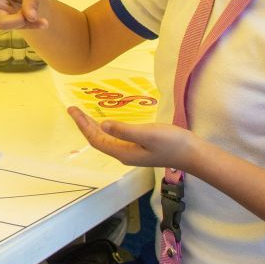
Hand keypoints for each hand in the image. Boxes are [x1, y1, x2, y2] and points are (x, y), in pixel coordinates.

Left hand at [69, 107, 200, 170]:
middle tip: (74, 109)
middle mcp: (124, 154)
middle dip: (84, 124)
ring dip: (94, 127)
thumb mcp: (147, 134)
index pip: (95, 138)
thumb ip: (124, 130)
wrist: (191, 153)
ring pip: (106, 139)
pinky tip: (108, 122)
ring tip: (84, 114)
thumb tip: (102, 125)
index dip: (82, 124)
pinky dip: (107, 128)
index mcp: (122, 152)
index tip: (73, 110)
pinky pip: (116, 138)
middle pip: (98, 139)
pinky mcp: (139, 148)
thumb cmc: (171, 143)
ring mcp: (131, 152)